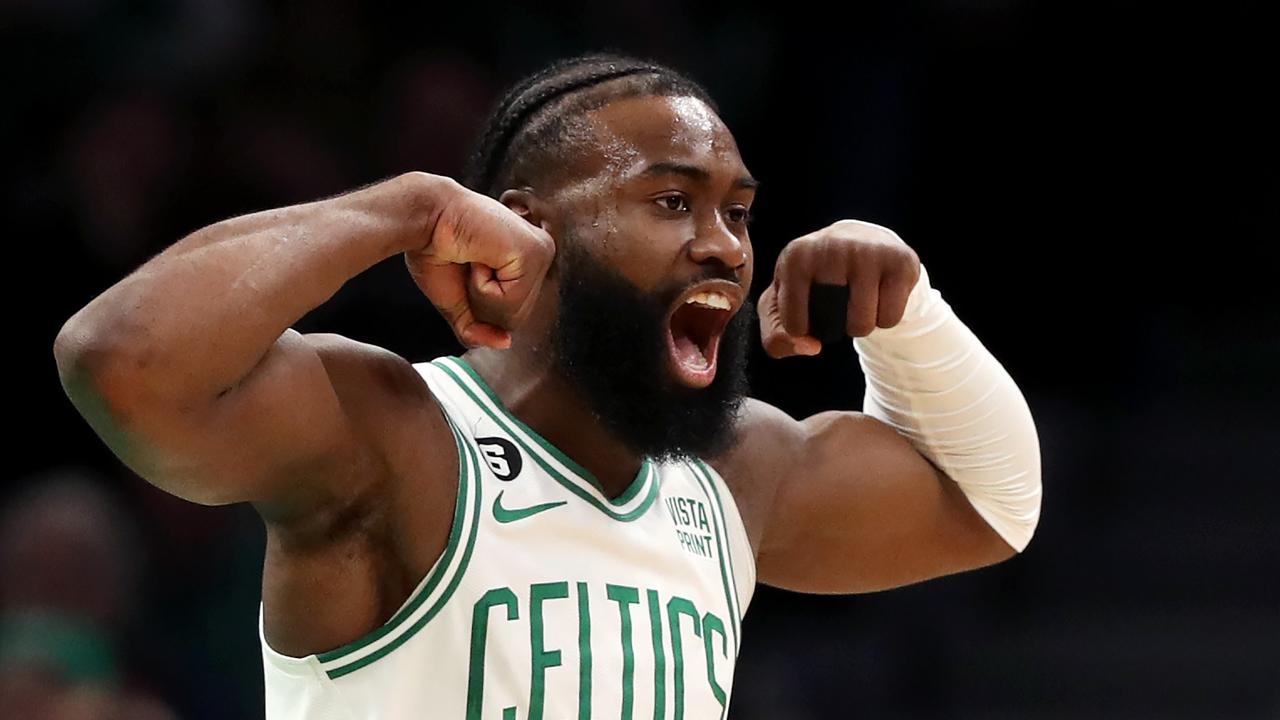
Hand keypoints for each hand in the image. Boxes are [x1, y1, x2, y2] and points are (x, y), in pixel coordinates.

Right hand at [405, 179, 555, 348]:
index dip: (480, 304)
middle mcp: (542, 254)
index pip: (513, 316)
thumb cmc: (437, 249)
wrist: (422, 218)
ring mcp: (542, 252)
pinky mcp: (534, 252)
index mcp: (529, 263)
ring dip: (480, 293)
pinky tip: (479, 254)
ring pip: (513, 314)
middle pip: (516, 320)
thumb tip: (505, 344)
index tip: (468, 266)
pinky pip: (508, 301)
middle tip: (468, 262)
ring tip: (474, 257)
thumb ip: (478, 327)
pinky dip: (482, 285)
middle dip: (481, 302)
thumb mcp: (459, 300)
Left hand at [758, 219, 919, 357]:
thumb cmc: (813, 279)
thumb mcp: (781, 306)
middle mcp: (830, 247)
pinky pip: (890, 319)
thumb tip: (810, 346)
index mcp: (795, 256)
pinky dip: (885, 317)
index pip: (794, 326)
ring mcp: (868, 250)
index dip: (802, 329)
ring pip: (863, 325)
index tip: (806, 307)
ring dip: (861, 324)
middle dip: (835, 325)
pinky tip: (879, 293)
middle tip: (836, 299)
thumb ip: (776, 337)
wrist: (859, 241)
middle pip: (833, 326)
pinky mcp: (900, 260)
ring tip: (858, 298)